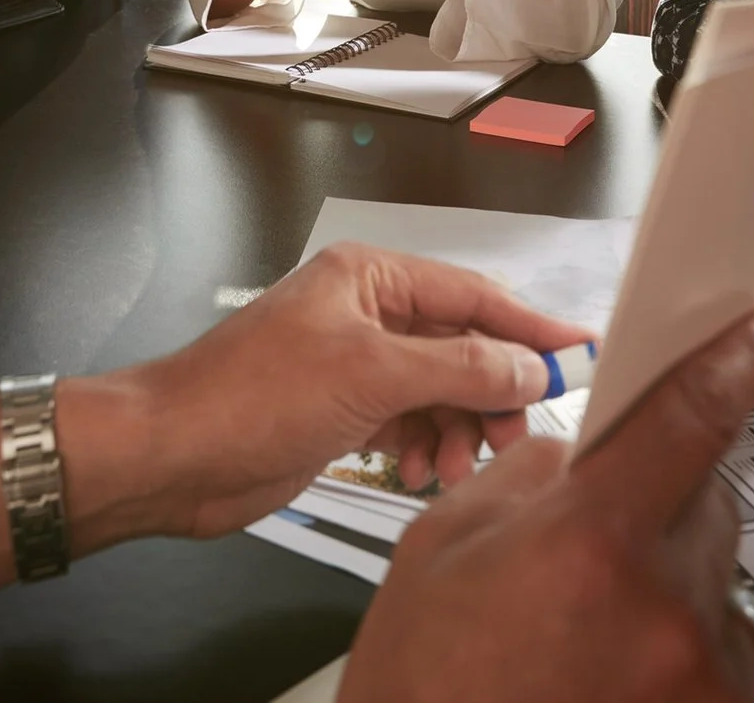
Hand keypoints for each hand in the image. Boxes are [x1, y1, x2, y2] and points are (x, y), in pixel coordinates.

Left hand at [116, 243, 592, 538]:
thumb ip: (458, 367)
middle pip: (462, 347)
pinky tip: (419, 475)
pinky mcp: (342, 414)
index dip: (530, 328)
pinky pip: (410, 425)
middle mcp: (366, 314)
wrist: (172, 457)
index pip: (473, 295)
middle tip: (512, 435)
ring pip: (440, 391)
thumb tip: (528, 366)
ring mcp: (354, 366)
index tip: (582, 353)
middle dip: (492, 392)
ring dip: (458, 430)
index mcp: (370, 278)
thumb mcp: (369, 374)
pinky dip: (425, 448)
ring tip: (454, 466)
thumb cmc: (249, 397)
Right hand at [343, 310, 753, 702]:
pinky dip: (685, 647)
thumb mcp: (443, 546)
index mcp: (591, 542)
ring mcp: (700, 675)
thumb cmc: (424, 686)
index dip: (734, 365)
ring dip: (673, 584)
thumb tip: (587, 450)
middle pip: (707, 503)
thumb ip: (531, 474)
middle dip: (660, 505)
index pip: (691, 418)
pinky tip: (620, 670)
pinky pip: (727, 648)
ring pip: (719, 580)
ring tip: (596, 632)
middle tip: (595, 550)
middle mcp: (664, 610)